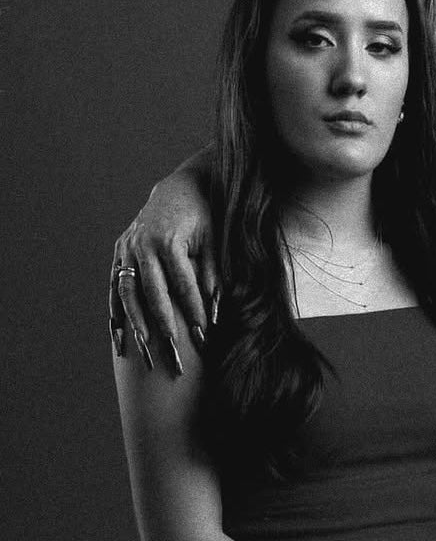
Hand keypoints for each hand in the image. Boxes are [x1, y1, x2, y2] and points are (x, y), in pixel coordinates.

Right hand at [110, 175, 216, 374]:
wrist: (178, 188)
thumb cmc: (203, 216)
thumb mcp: (213, 239)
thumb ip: (212, 274)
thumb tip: (216, 312)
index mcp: (169, 240)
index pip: (183, 284)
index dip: (192, 311)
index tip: (201, 336)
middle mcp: (143, 244)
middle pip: (152, 292)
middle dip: (162, 324)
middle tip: (171, 352)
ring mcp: (127, 248)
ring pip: (127, 292)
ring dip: (134, 322)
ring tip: (143, 349)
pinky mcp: (118, 251)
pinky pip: (114, 286)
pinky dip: (116, 312)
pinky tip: (119, 336)